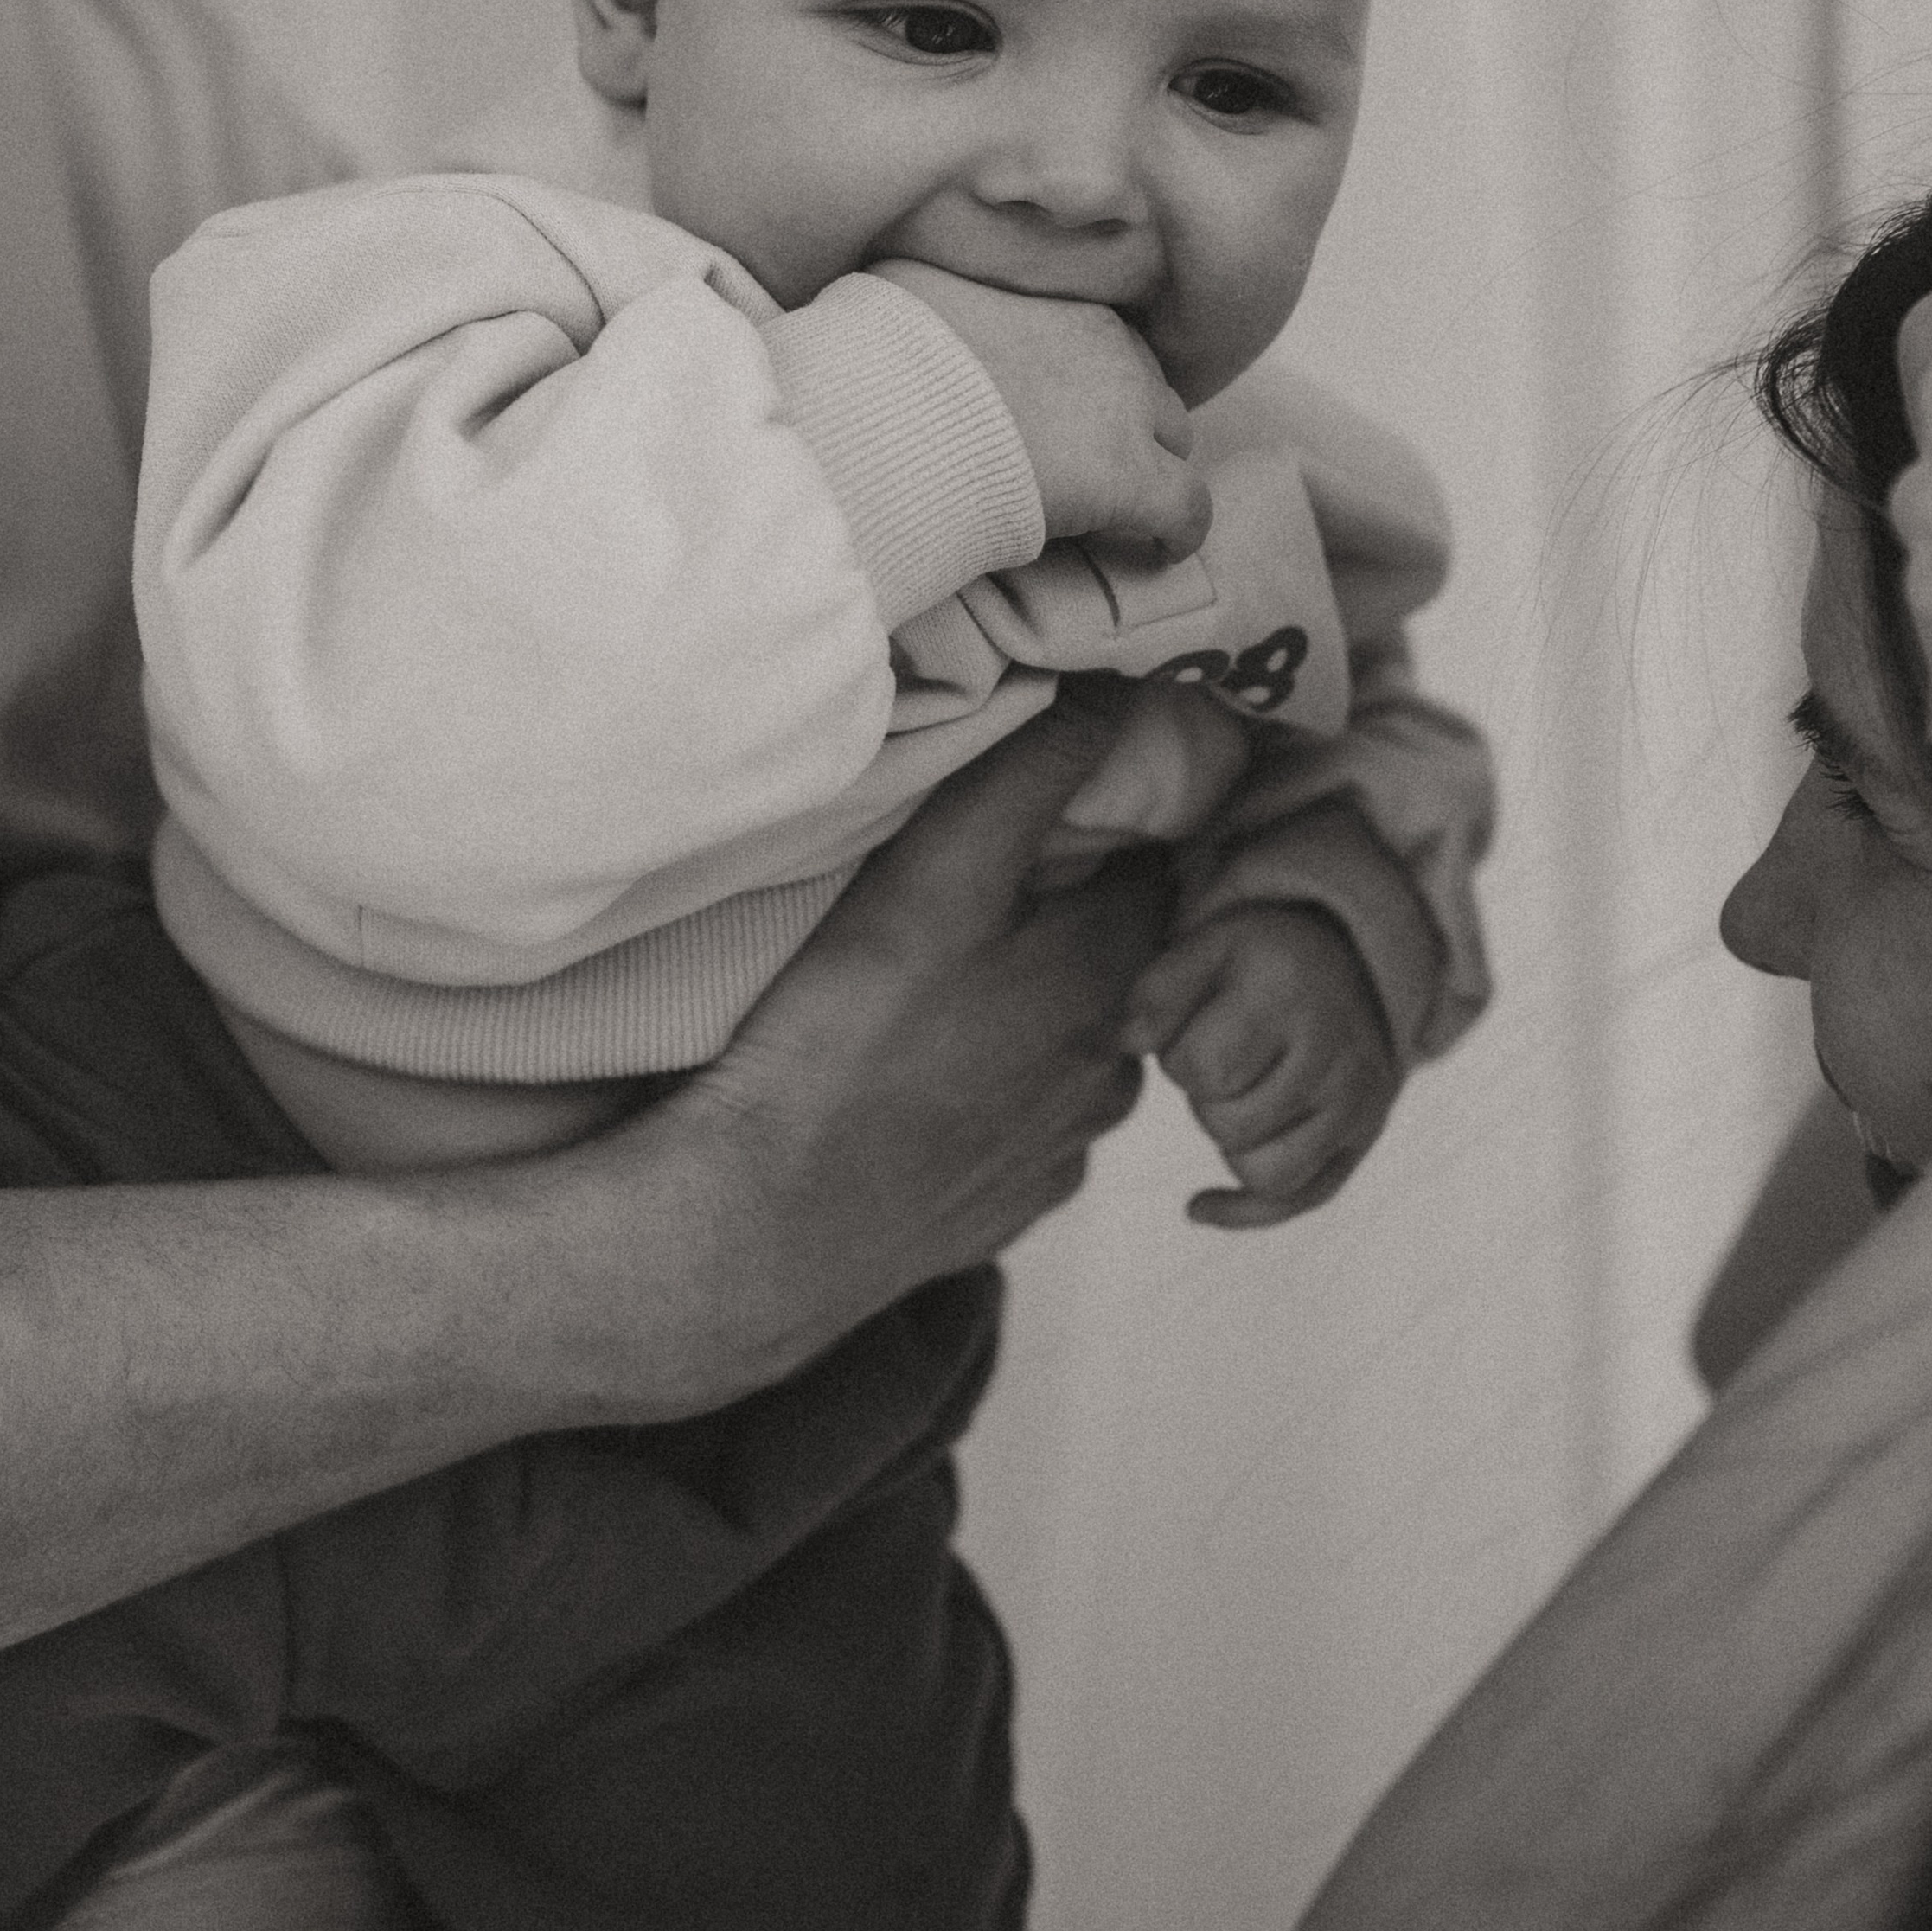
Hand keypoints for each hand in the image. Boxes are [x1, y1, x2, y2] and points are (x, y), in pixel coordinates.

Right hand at [571, 698, 1167, 1413]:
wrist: (761, 1234)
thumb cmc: (845, 1043)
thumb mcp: (935, 875)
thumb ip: (1031, 776)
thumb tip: (1115, 696)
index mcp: (1115, 975)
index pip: (1170, 864)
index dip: (1127, 819)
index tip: (1072, 794)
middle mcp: (1116, 1066)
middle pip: (1126, 953)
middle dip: (1080, 909)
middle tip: (995, 878)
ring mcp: (1065, 1147)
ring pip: (1079, 1037)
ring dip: (1038, 1001)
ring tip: (949, 976)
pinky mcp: (1009, 1203)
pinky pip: (1028, 1117)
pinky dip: (997, 1084)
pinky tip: (927, 1067)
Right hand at [872, 256, 1210, 558]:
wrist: (891, 414)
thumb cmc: (882, 356)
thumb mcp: (909, 289)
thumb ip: (935, 288)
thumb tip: (918, 290)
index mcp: (1054, 303)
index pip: (1098, 340)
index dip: (1087, 381)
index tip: (1059, 411)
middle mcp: (1103, 346)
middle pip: (1144, 383)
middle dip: (1127, 420)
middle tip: (1085, 461)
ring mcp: (1125, 412)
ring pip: (1172, 436)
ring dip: (1151, 464)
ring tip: (1121, 506)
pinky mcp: (1132, 480)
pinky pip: (1187, 507)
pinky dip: (1181, 529)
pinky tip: (1163, 551)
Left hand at [1125, 905, 1398, 1227]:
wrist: (1351, 962)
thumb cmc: (1259, 960)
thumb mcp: (1207, 947)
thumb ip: (1158, 991)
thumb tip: (1127, 1043)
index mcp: (1290, 993)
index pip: (1204, 1070)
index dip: (1180, 1057)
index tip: (1199, 1029)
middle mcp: (1338, 1051)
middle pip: (1231, 1127)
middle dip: (1208, 1098)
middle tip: (1226, 1055)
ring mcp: (1359, 1101)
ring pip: (1264, 1174)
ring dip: (1233, 1141)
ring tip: (1243, 1091)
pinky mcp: (1363, 1137)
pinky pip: (1297, 1201)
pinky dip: (1243, 1208)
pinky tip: (1199, 1204)